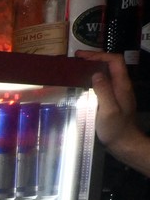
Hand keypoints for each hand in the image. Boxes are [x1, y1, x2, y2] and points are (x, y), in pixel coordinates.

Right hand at [76, 50, 149, 175]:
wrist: (124, 144)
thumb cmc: (116, 129)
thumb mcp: (109, 110)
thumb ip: (104, 91)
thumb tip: (95, 74)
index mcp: (122, 85)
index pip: (115, 60)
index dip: (98, 55)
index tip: (81, 57)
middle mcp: (121, 85)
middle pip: (110, 64)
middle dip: (94, 59)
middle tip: (74, 60)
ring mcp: (117, 92)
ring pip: (106, 73)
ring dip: (91, 68)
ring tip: (75, 69)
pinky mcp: (111, 99)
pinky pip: (102, 83)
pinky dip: (91, 79)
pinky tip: (80, 84)